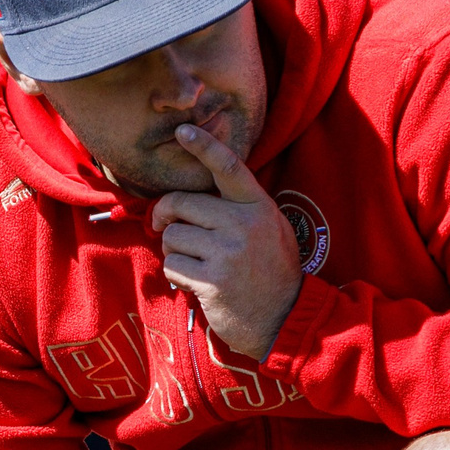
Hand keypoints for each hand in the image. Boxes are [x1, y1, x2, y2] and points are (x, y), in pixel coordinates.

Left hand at [150, 121, 304, 360]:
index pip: (229, 168)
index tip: (182, 131)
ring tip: (192, 262)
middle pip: (182, 202)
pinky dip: (175, 274)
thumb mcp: (269, 228)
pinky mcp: (212, 281)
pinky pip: (172, 265)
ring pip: (172, 235)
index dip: (204, 147)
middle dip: (165, 214)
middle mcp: (243, 224)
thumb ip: (238, 209)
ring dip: (173, 250)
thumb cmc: (271, 271)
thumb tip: (189, 200)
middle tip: (165, 225)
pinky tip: (194, 281)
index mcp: (258, 206)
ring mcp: (228, 253)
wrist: (284, 318)